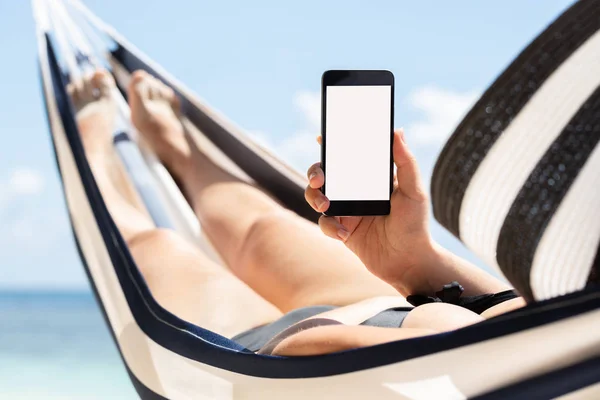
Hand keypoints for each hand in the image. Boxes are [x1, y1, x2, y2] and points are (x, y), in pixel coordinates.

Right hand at [305, 129, 433, 294]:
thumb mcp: (414, 191)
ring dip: (315, 197)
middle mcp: (355, 191)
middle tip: (319, 179)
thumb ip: (406, 162)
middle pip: (324, 174)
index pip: (347, 156)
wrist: (408, 262)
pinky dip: (330, 227)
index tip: (321, 138)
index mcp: (370, 178)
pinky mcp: (341, 230)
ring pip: (316, 196)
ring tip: (326, 206)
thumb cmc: (415, 225)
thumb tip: (398, 131)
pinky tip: (345, 234)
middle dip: (315, 172)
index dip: (331, 146)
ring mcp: (346, 210)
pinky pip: (324, 223)